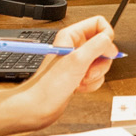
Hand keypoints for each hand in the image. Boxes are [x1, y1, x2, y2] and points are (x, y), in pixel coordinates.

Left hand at [0, 15, 116, 135]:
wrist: (27, 111)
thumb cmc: (40, 91)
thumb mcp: (72, 66)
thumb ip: (93, 48)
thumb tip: (108, 37)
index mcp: (70, 38)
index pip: (101, 24)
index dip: (105, 38)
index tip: (99, 52)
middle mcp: (71, 48)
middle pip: (103, 46)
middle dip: (98, 62)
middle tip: (83, 73)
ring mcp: (72, 62)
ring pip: (99, 63)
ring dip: (93, 75)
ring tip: (75, 83)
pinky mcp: (71, 76)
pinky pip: (92, 76)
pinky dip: (88, 84)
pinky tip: (74, 90)